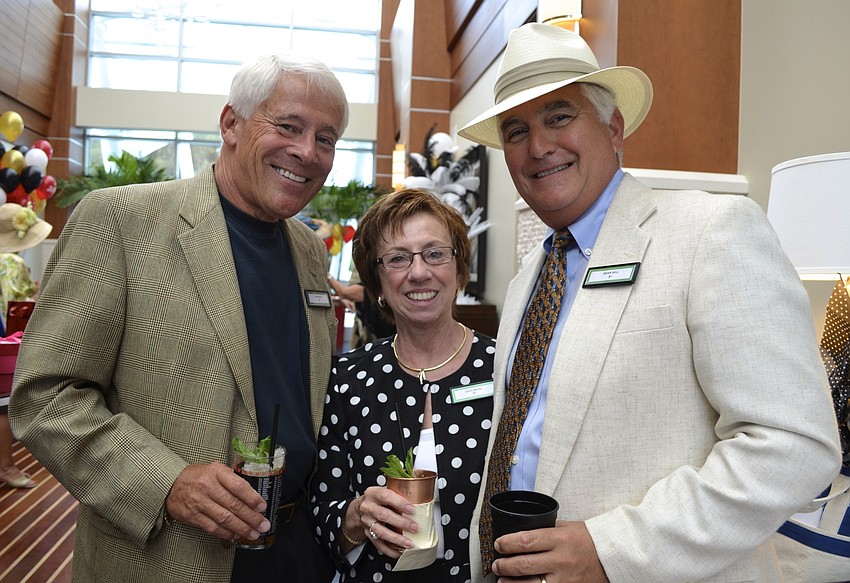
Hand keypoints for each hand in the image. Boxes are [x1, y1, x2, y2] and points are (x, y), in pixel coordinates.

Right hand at [165, 462, 269, 541]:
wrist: (171, 484)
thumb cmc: (199, 477)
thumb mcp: (215, 470)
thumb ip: (232, 479)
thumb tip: (254, 495)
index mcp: (216, 472)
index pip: (238, 486)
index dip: (252, 498)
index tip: (263, 507)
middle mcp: (208, 487)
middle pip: (233, 505)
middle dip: (251, 517)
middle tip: (263, 525)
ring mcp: (199, 502)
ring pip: (224, 519)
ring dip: (241, 528)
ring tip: (254, 533)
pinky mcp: (192, 516)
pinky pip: (212, 527)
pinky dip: (226, 533)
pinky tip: (236, 535)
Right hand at [344, 486, 418, 557]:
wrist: (361, 508)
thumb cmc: (377, 499)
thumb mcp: (384, 491)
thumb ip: (398, 495)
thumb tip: (420, 500)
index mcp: (373, 494)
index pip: (386, 496)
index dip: (399, 503)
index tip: (412, 510)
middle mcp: (368, 507)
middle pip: (384, 515)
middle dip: (401, 523)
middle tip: (414, 528)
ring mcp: (367, 522)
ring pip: (381, 532)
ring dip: (396, 539)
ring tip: (409, 543)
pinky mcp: (368, 534)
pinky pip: (378, 544)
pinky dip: (389, 550)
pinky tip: (399, 552)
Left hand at [491, 520, 608, 582]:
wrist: (612, 557)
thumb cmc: (589, 540)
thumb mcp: (567, 527)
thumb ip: (546, 530)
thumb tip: (523, 532)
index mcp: (560, 539)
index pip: (526, 540)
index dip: (507, 543)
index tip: (499, 544)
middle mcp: (562, 560)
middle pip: (524, 564)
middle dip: (504, 565)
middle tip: (496, 564)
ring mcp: (565, 579)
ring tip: (502, 579)